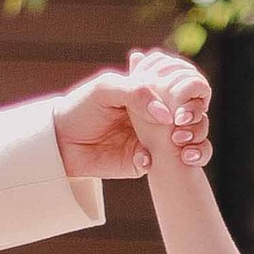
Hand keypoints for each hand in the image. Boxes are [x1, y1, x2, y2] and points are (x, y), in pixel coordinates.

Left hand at [53, 49, 214, 180]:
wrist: (60, 141)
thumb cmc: (81, 107)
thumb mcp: (106, 89)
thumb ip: (136, 93)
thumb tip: (166, 116)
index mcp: (151, 93)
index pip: (182, 91)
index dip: (190, 96)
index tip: (185, 103)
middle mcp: (156, 116)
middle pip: (191, 118)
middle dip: (194, 123)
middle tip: (180, 125)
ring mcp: (153, 140)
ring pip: (186, 143)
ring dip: (187, 143)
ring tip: (174, 143)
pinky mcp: (144, 162)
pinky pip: (165, 165)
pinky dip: (163, 162)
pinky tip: (145, 158)